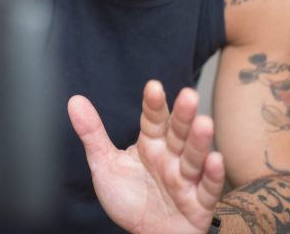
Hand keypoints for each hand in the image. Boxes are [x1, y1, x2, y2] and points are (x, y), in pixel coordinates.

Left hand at [68, 80, 224, 233]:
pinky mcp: (199, 202)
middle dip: (183, 116)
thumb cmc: (130, 199)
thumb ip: (92, 133)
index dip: (154, 104)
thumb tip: (75, 101)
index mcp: (151, 145)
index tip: (154, 86)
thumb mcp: (105, 165)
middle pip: (178, 134)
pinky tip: (215, 160)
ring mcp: (186, 179)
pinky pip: (207, 188)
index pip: (153, 120)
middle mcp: (171, 158)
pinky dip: (213, 175)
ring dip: (199, 141)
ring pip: (194, 157)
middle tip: (188, 95)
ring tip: (204, 123)